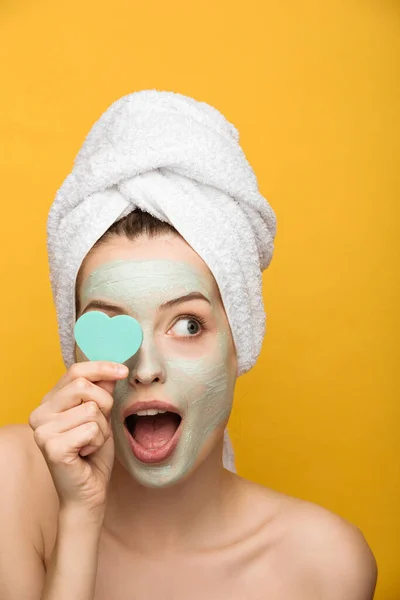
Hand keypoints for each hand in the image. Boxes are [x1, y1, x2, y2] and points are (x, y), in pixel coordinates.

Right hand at [29, 361, 127, 520]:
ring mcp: (42, 431)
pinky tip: (86, 453)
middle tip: (99, 427)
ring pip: (91, 409)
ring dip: (102, 428)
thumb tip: (112, 369)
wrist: (88, 491)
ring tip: (90, 443)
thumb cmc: (93, 453)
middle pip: (83, 387)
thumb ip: (102, 391)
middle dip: (104, 405)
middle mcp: (39, 413)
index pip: (75, 372)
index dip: (101, 367)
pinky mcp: (51, 447)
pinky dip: (98, 441)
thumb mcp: (101, 415)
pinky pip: (91, 429)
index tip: (123, 371)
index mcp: (49, 402)